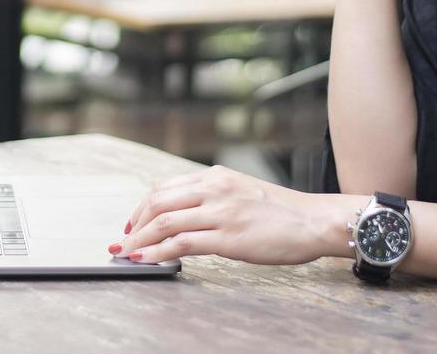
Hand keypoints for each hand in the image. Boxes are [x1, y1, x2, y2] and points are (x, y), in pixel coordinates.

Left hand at [109, 165, 354, 265]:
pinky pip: (181, 244)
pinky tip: (146, 260)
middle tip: (123, 241)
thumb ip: (212, 198)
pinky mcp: (228, 237)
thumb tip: (181, 217)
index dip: (141, 207)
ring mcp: (220, 212)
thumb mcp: (240, 193)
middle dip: (133, 224)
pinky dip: (157, 252)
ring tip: (127, 253)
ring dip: (139, 240)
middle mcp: (214, 188)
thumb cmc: (281, 212)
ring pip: (164, 222)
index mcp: (215, 176)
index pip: (164, 187)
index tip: (132, 224)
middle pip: (157, 202)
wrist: (313, 221)